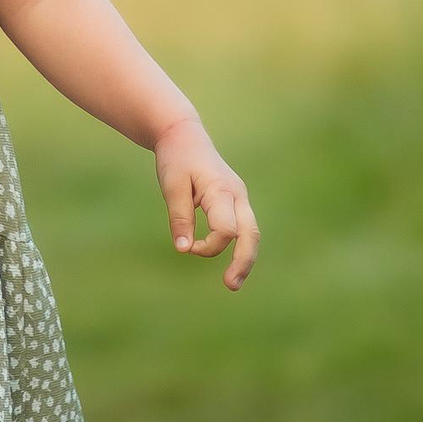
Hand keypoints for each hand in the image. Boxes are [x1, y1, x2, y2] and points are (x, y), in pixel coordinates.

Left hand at [154, 121, 259, 289]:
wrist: (184, 135)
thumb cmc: (176, 159)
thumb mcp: (171, 186)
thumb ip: (179, 217)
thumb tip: (183, 249)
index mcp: (221, 190)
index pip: (226, 229)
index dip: (208, 245)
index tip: (187, 246)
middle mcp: (236, 194)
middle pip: (250, 234)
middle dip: (243, 261)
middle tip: (230, 285)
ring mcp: (239, 197)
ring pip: (251, 233)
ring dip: (244, 258)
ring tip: (233, 282)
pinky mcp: (235, 201)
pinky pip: (243, 227)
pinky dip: (238, 246)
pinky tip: (233, 264)